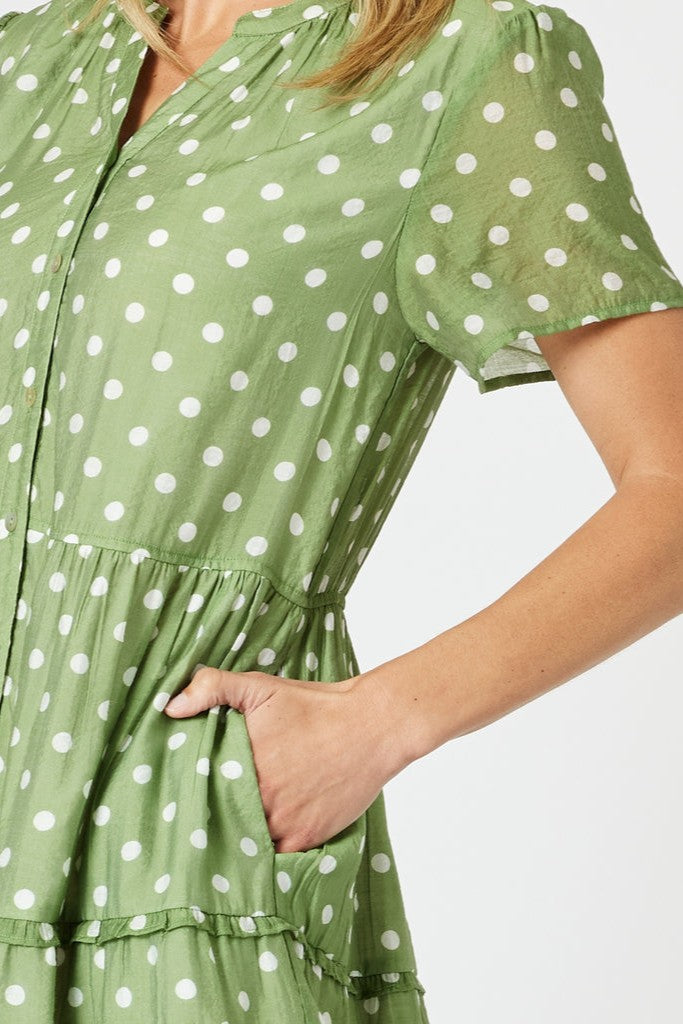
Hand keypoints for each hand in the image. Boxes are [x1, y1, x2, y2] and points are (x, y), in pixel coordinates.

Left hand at [162, 666, 394, 853]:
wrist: (372, 725)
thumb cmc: (315, 706)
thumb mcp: (262, 687)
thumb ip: (214, 688)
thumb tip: (170, 708)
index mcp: (242, 763)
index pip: (199, 792)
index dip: (188, 798)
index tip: (179, 802)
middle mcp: (260, 798)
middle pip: (220, 820)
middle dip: (209, 823)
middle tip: (194, 828)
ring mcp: (284, 822)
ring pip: (246, 842)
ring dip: (237, 841)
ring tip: (223, 841)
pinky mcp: (307, 837)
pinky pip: (275, 859)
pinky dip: (265, 857)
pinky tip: (256, 851)